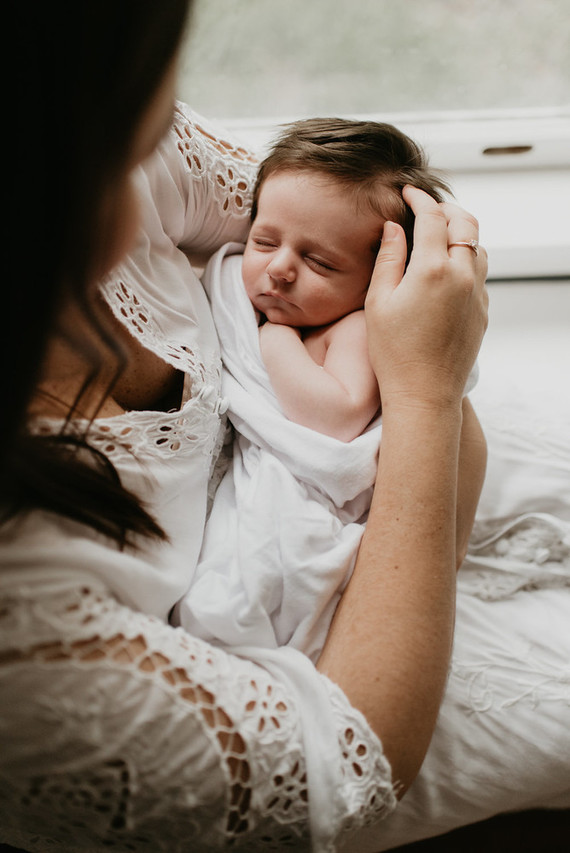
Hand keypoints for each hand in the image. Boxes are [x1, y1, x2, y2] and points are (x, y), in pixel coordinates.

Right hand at [365, 186, 487, 410]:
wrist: (424, 393)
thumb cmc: (394, 353)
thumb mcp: (379, 301)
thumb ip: (389, 258)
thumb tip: (394, 228)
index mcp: (434, 269)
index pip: (433, 217)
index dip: (420, 199)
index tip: (409, 193)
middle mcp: (463, 276)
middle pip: (465, 222)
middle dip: (446, 208)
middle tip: (426, 208)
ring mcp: (476, 294)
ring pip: (477, 246)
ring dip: (460, 232)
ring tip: (438, 236)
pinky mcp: (482, 311)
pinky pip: (479, 272)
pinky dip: (466, 258)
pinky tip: (446, 270)